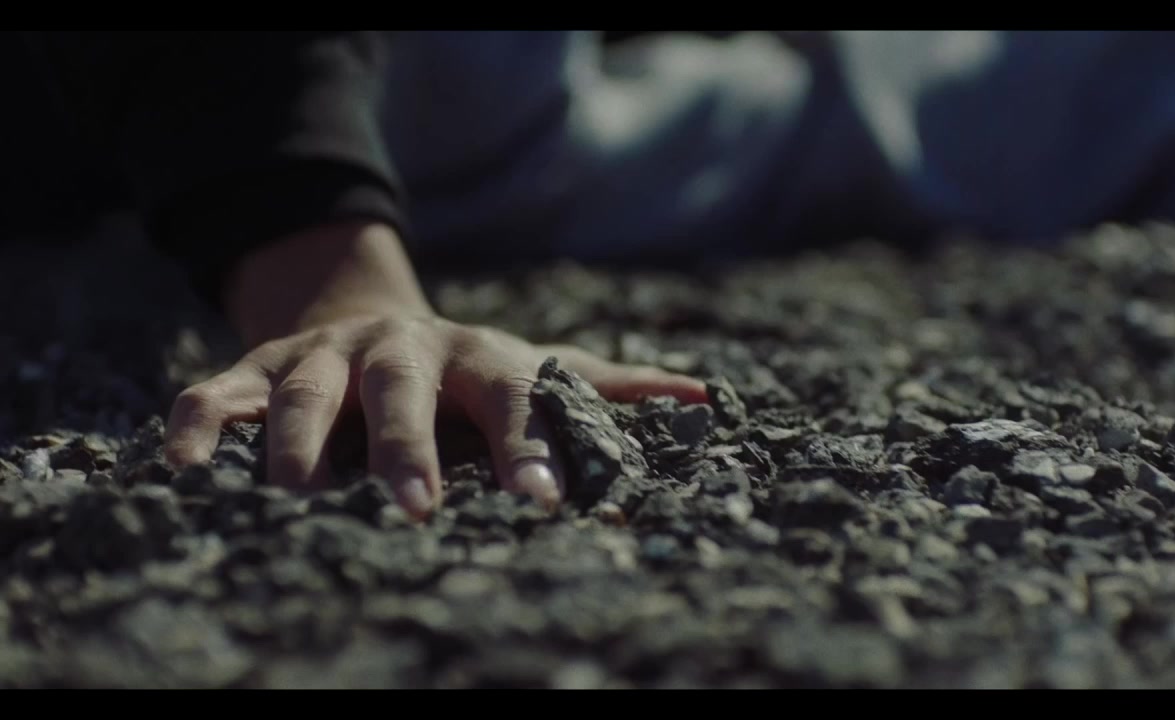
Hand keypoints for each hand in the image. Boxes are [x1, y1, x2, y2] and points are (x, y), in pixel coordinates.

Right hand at [161, 222, 705, 517]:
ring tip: (292, 494)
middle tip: (415, 510)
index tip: (547, 507)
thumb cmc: (472, 374)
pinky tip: (180, 467)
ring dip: (294, 437)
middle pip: (401, 392)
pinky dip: (196, 423)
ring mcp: (323, 357)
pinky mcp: (257, 367)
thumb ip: (610, 392)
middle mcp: (399, 350)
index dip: (528, 447)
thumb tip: (705, 398)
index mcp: (478, 357)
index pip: (510, 396)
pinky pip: (214, 391)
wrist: (375, 323)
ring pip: (304, 389)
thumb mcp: (539, 371)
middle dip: (406, 447)